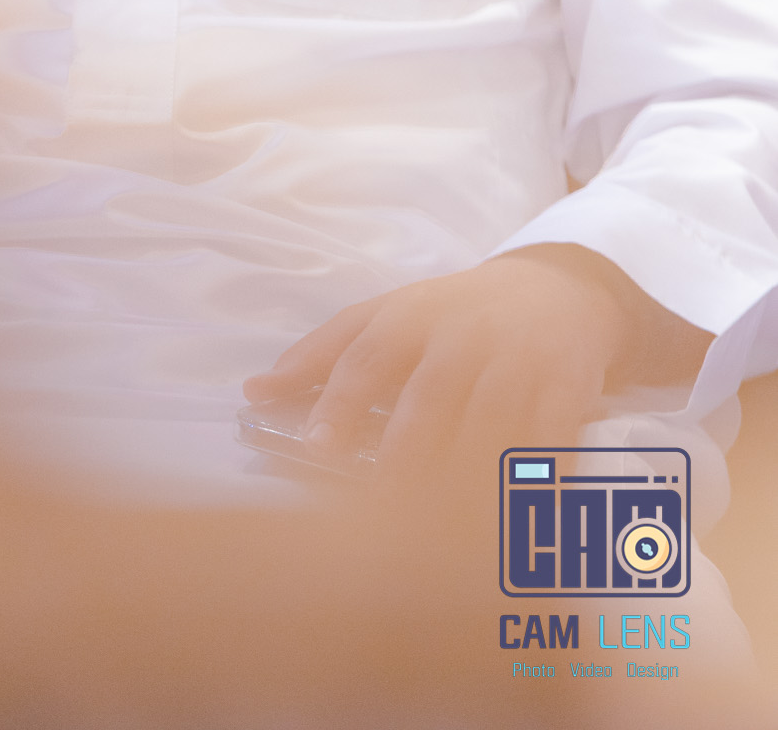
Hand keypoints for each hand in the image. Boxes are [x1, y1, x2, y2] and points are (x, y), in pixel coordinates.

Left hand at [242, 248, 708, 486]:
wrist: (559, 291)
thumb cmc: (452, 314)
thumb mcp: (387, 316)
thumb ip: (323, 354)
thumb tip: (253, 394)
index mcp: (410, 316)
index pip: (369, 355)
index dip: (342, 399)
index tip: (317, 445)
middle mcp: (462, 336)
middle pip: (430, 394)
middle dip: (404, 448)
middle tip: (376, 504)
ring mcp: (517, 362)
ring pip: (489, 424)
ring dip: (464, 474)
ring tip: (434, 530)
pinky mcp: (566, 391)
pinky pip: (548, 441)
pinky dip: (531, 481)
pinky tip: (508, 520)